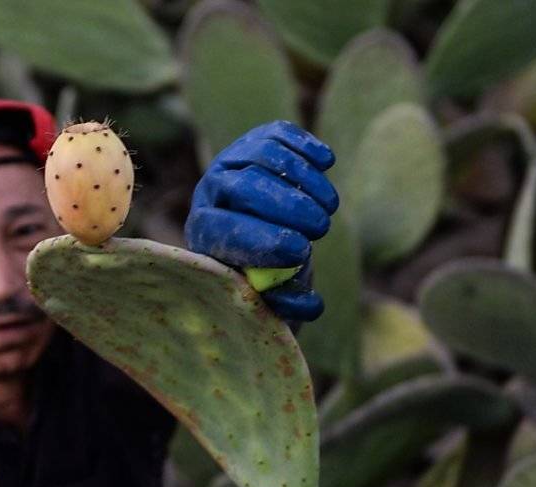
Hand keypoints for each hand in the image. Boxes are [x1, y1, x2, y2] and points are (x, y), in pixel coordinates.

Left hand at [185, 120, 338, 323]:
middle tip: (322, 228)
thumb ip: (287, 300)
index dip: (260, 240)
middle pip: (242, 185)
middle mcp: (210, 190)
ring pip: (263, 154)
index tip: (300, 252)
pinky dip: (304, 145)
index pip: (221, 230)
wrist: (268, 229)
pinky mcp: (257, 139)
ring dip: (303, 179)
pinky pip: (278, 134)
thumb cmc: (267, 268)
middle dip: (287, 206)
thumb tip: (308, 303)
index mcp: (205, 232)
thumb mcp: (273, 290)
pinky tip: (327, 163)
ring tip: (330, 206)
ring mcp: (232, 159)